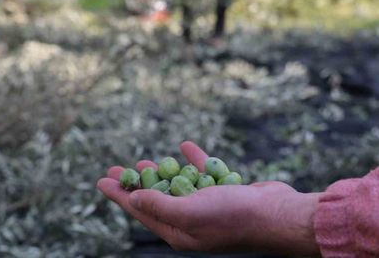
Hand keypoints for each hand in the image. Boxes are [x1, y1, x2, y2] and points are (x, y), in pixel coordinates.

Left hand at [97, 141, 321, 255]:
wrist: (278, 214)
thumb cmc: (233, 216)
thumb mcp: (190, 211)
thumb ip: (160, 205)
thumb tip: (133, 199)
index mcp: (179, 232)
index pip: (141, 212)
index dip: (119, 195)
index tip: (101, 180)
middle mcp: (191, 221)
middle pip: (156, 199)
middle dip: (136, 183)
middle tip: (118, 167)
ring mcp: (209, 207)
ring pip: (178, 186)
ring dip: (162, 172)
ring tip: (144, 161)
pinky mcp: (224, 193)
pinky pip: (203, 174)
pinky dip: (193, 160)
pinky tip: (185, 146)